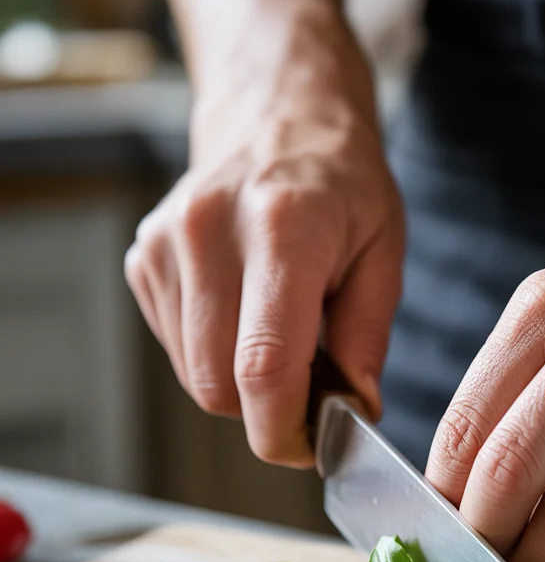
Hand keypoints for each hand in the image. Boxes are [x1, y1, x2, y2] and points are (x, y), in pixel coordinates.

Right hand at [125, 28, 402, 467]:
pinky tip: (247, 316)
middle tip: (311, 393)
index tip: (311, 446)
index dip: (284, 429)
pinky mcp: (144, 257)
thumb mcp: (384, 252)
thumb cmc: (342, 185)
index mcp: (283, 229)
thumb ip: (369, 339)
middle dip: (266, 413)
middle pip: (218, 385)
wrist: (277, 115)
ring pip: (194, 377)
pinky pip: (178, 349)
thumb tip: (353, 413)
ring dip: (241, 385)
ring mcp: (166, 244)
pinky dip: (215, 356)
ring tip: (284, 341)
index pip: (264, 366)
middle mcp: (210, 232)